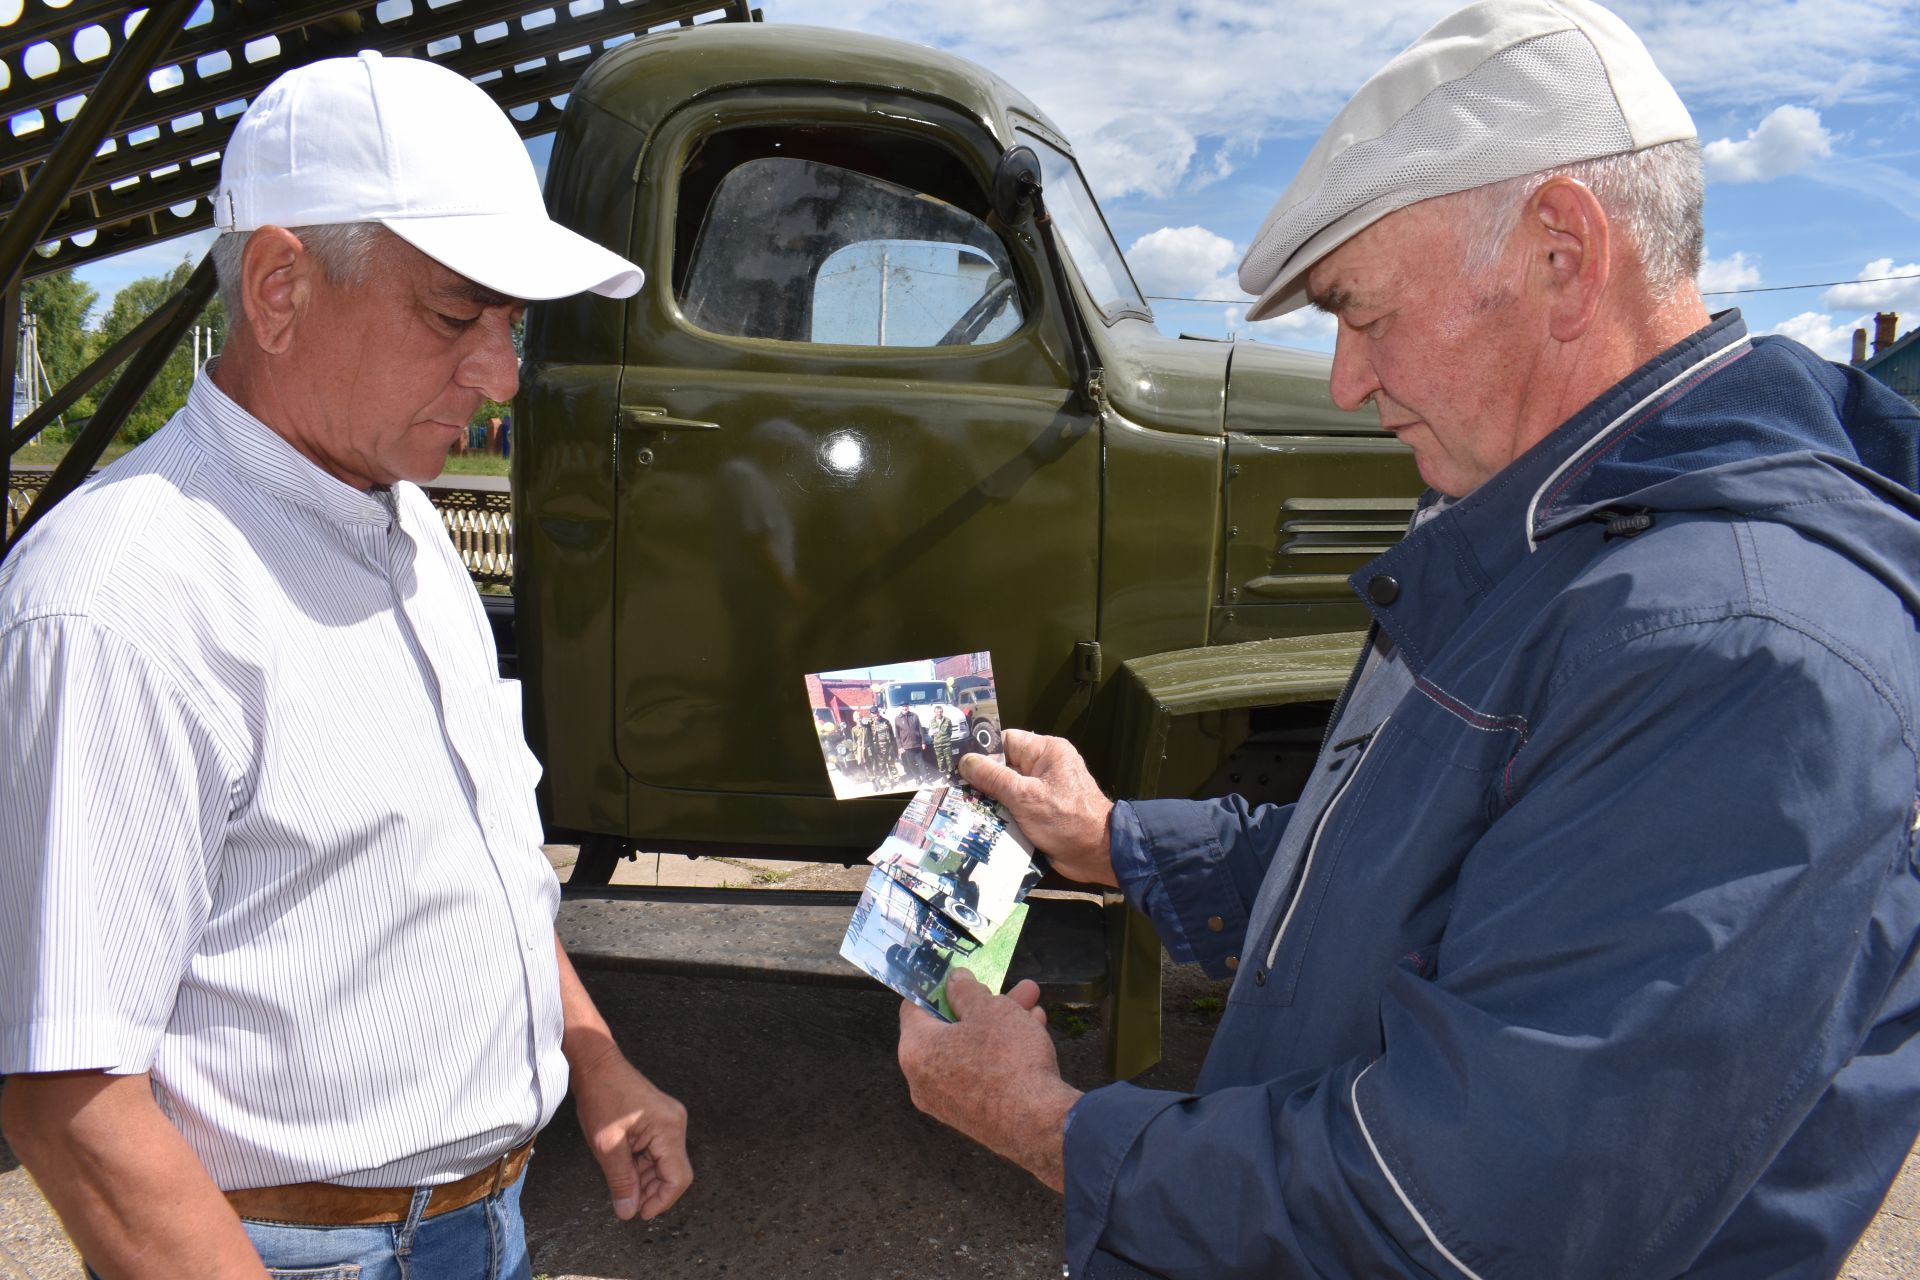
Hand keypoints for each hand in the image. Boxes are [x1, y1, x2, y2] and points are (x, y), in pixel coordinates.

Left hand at [571, 1050, 692, 1220]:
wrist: (597, 1066)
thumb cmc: (602, 1096)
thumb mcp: (607, 1146)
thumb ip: (621, 1181)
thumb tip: (628, 1212)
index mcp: (668, 1129)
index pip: (678, 1178)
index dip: (661, 1201)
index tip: (639, 1213)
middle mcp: (676, 1125)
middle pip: (673, 1172)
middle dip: (650, 1191)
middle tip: (625, 1201)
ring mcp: (670, 1121)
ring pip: (664, 1164)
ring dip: (644, 1179)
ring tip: (620, 1182)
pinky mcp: (660, 1120)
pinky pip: (658, 1151)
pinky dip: (642, 1165)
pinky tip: (624, 1168)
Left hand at [897, 970, 1082, 1191]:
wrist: (1038, 1124)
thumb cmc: (1008, 1061)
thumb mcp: (989, 1010)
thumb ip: (967, 991)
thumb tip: (955, 981)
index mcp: (915, 1050)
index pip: (914, 1007)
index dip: (938, 986)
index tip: (960, 976)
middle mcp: (923, 1080)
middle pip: (949, 1029)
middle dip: (982, 1005)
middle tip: (1007, 989)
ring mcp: (947, 1103)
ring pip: (971, 1051)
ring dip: (1000, 1026)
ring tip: (1031, 1007)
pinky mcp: (972, 1118)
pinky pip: (981, 1075)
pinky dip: (1001, 1055)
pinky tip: (1032, 1035)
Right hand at [958, 729, 1117, 886]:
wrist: (1097, 855)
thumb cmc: (1066, 821)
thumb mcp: (1025, 797)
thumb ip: (994, 778)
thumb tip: (965, 761)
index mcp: (1046, 752)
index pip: (1006, 741)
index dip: (982, 752)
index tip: (956, 765)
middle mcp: (1044, 767)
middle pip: (1004, 766)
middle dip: (981, 780)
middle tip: (952, 789)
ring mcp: (1043, 790)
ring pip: (1006, 789)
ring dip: (989, 800)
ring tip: (960, 807)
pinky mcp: (1041, 812)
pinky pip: (1014, 807)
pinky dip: (1000, 814)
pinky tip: (979, 822)